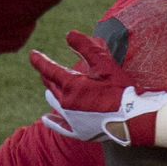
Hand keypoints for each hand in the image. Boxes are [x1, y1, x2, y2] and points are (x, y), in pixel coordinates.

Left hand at [29, 31, 166, 143]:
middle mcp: (67, 102)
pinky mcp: (78, 131)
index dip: (40, 60)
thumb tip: (69, 34)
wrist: (133, 118)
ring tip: (50, 87)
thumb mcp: (105, 65)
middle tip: (45, 67)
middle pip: (51, 85)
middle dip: (47, 74)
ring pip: (54, 102)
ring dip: (52, 92)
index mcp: (72, 85)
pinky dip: (52, 120)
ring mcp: (71, 119)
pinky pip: (59, 126)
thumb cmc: (121, 89)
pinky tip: (47, 118)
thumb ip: (86, 48)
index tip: (32, 54)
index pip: (49, 69)